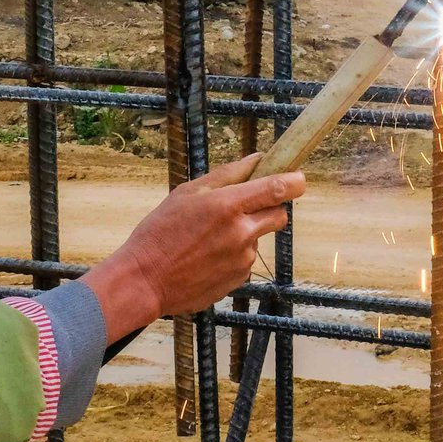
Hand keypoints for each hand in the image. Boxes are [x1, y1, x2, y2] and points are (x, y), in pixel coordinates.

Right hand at [82, 155, 304, 337]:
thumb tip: (255, 160)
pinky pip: (245, 260)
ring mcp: (242, 259)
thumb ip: (226, 175)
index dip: (295, 181)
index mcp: (228, 206)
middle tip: (245, 207)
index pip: (279, 189)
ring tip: (209, 238)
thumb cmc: (159, 233)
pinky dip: (233, 255)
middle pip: (279, 215)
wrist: (144, 281)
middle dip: (270, 208)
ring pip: (259, 238)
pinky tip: (207, 257)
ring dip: (245, 233)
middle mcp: (241, 233)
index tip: (298, 178)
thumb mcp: (186, 193)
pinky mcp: (238, 279)